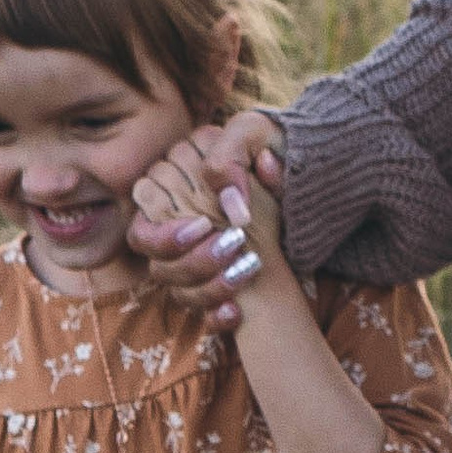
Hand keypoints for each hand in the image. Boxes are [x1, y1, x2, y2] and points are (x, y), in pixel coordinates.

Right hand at [129, 111, 286, 326]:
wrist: (309, 180)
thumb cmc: (270, 152)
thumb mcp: (256, 136)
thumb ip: (233, 152)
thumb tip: (227, 199)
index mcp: (172, 199)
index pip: (142, 231)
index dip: (166, 236)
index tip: (204, 226)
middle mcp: (178, 236)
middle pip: (159, 267)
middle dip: (194, 262)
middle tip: (234, 244)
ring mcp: (195, 265)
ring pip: (179, 293)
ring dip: (211, 286)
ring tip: (249, 267)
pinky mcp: (216, 289)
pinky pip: (204, 316)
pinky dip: (218, 316)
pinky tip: (238, 310)